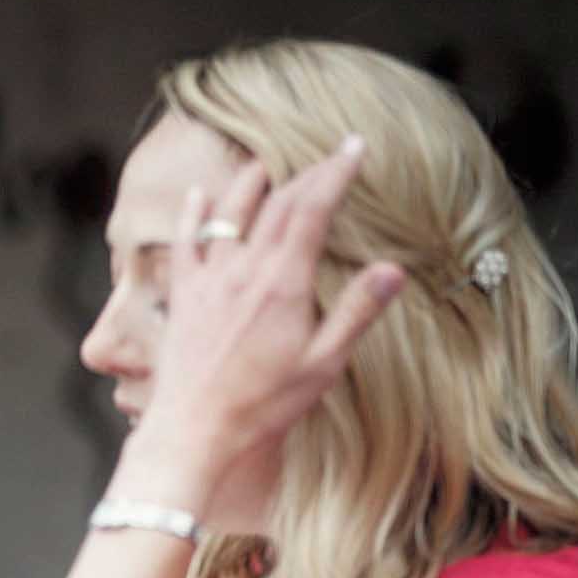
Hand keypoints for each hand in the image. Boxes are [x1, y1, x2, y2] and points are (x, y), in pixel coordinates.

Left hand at [125, 136, 405, 499]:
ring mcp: (209, 280)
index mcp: (283, 283)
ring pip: (229, 214)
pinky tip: (198, 195)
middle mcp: (244, 270)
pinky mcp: (183, 296)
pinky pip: (186, 243)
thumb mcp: (324, 364)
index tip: (354, 147)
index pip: (313, 209)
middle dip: (306, 174)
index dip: (335, 172)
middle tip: (328, 156)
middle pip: (278, 204)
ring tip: (266, 163)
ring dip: (250, 183)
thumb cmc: (264, 405)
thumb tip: (393, 268)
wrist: (196, 431)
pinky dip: (194, 214)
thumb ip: (357, 311)